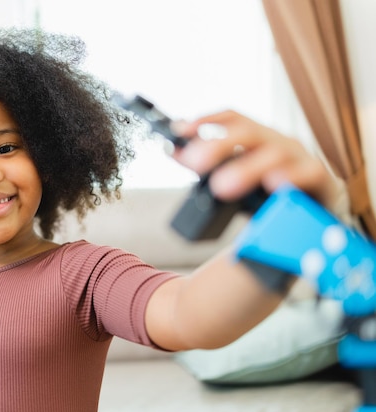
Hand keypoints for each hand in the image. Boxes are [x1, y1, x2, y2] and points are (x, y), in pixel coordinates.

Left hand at [172, 110, 339, 207]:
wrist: (309, 216)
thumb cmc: (268, 192)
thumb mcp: (233, 177)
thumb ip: (204, 165)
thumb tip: (172, 150)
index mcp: (256, 138)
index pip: (232, 118)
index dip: (206, 120)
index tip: (180, 130)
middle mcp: (277, 141)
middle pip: (248, 132)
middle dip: (218, 144)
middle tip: (195, 163)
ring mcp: (299, 158)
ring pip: (275, 152)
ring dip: (246, 168)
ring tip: (222, 186)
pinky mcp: (317, 179)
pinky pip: (308, 173)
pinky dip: (290, 177)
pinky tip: (273, 183)